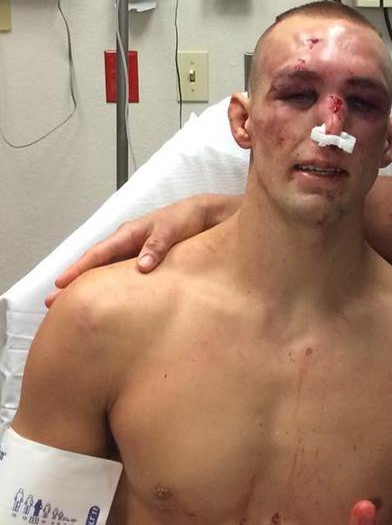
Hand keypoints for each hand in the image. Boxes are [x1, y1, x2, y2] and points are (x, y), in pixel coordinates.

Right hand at [45, 195, 228, 306]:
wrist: (206, 217)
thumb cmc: (186, 218)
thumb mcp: (172, 228)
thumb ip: (157, 245)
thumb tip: (142, 266)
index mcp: (128, 234)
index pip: (98, 253)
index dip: (79, 269)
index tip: (61, 283)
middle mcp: (127, 244)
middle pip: (95, 266)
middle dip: (74, 283)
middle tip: (52, 303)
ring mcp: (135, 254)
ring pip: (107, 273)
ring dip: (91, 287)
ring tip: (71, 308)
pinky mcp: (146, 263)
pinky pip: (124, 277)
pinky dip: (112, 288)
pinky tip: (107, 303)